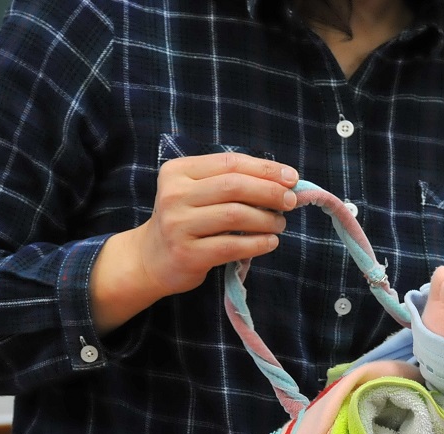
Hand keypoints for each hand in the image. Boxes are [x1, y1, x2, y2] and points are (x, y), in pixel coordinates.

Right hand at [90, 153, 298, 332]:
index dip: (265, 169)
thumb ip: (232, 182)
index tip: (291, 177)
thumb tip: (284, 180)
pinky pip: (232, 245)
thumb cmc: (186, 221)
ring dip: (267, 220)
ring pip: (235, 215)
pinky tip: (270, 242)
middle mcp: (174, 195)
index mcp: (178, 171)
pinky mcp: (187, 254)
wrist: (151, 259)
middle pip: (234, 186)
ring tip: (279, 224)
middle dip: (270, 192)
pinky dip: (258, 243)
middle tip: (291, 201)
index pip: (230, 163)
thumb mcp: (199, 193)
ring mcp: (178, 225)